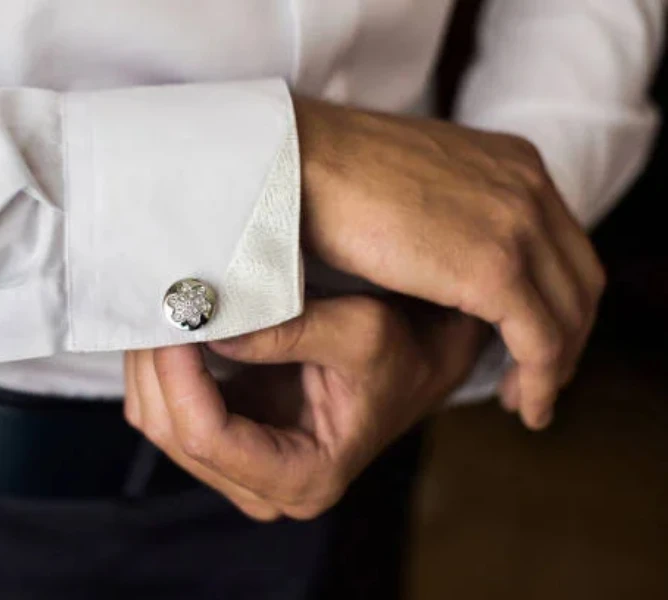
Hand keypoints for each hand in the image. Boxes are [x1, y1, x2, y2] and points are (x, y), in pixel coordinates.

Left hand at [124, 297, 487, 520]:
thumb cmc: (399, 353)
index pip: (209, 438)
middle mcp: (264, 488)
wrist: (412, 364)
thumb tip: (210, 328)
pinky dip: (160, 366)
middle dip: (156, 366)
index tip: (174, 319)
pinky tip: (169, 324)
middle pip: (172, 433)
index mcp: (304, 478)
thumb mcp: (359, 332)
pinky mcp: (225, 438)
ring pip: (158, 421)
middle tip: (156, 300)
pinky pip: (168, 406)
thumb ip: (288, 332)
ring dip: (150, 364)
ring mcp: (239, 467)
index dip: (178, 377)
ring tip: (160, 306)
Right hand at [295, 98, 604, 429]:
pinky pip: (540, 340)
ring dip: (556, 367)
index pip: (561, 244)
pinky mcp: (494, 267)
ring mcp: (517, 224)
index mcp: (511, 163)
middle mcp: (529, 186)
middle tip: (538, 379)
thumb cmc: (329, 172)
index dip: (557, 299)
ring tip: (527, 401)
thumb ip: (446, 211)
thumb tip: (441, 253)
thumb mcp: (412, 184)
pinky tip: (521, 405)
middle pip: (579, 280)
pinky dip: (539, 380)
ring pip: (569, 315)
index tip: (529, 339)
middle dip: (568, 336)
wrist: (300, 160)